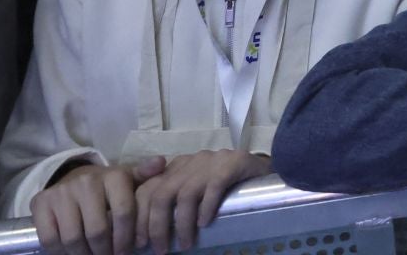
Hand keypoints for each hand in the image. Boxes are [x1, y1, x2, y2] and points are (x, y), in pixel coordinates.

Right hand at [31, 159, 166, 254]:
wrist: (72, 179)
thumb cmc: (107, 187)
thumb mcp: (128, 180)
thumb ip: (144, 176)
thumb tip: (161, 163)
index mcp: (114, 176)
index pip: (124, 213)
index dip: (125, 239)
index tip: (125, 252)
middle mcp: (87, 181)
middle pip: (97, 230)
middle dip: (104, 251)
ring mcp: (61, 192)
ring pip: (73, 238)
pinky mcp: (40, 203)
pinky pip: (50, 238)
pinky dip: (60, 252)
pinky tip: (70, 252)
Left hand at [134, 149, 269, 254]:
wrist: (266, 170)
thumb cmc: (227, 186)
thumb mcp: (195, 190)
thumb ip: (174, 202)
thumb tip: (150, 235)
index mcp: (176, 168)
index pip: (146, 190)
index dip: (139, 218)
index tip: (140, 243)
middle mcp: (190, 162)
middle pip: (161, 194)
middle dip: (156, 226)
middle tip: (160, 250)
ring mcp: (212, 161)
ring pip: (185, 194)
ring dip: (182, 224)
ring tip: (185, 244)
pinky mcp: (233, 163)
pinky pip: (214, 187)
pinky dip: (206, 207)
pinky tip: (205, 223)